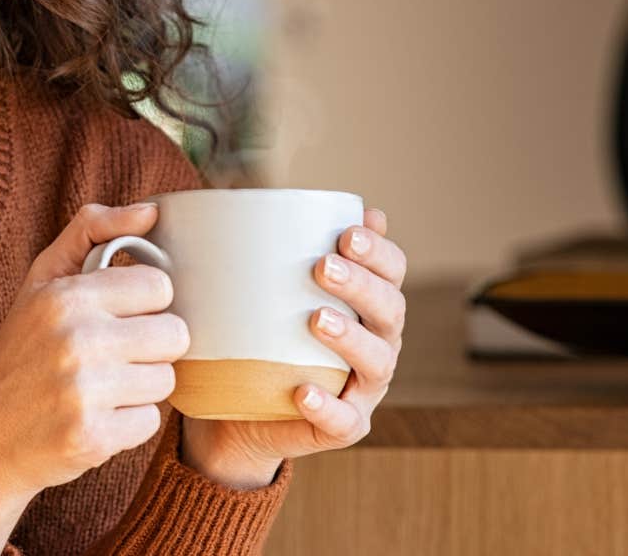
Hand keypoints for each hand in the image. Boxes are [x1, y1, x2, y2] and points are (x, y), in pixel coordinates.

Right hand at [0, 202, 188, 517]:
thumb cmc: (19, 352)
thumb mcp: (41, 281)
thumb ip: (91, 232)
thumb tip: (151, 210)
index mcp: (66, 296)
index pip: (159, 286)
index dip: (145, 304)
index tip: (120, 316)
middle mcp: (76, 340)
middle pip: (174, 335)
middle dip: (150, 348)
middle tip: (114, 356)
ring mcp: (85, 391)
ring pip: (166, 380)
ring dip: (141, 387)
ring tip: (101, 388)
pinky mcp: (94, 437)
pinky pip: (151, 422)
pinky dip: (128, 424)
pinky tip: (95, 418)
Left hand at [180, 207, 406, 483]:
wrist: (236, 412)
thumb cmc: (256, 337)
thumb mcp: (260, 291)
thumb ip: (272, 250)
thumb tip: (260, 199)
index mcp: (367, 305)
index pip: (391, 272)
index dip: (379, 252)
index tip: (346, 232)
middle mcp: (376, 343)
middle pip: (390, 311)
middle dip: (362, 285)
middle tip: (322, 267)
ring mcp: (363, 389)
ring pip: (377, 363)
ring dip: (351, 339)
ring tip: (317, 319)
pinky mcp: (342, 427)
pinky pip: (344, 421)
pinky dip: (328, 406)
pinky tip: (304, 392)